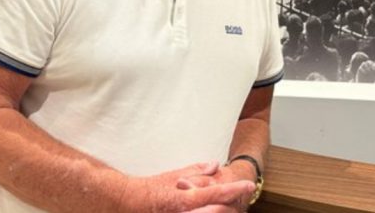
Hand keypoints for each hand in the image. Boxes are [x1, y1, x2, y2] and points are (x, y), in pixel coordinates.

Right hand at [118, 162, 254, 212]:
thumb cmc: (150, 189)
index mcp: (183, 199)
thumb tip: (214, 165)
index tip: (248, 185)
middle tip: (242, 197)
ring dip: (222, 209)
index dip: (235, 190)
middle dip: (232, 205)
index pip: (215, 193)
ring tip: (231, 203)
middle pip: (218, 211)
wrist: (126, 204)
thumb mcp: (172, 176)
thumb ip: (195, 171)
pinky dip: (209, 211)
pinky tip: (215, 207)